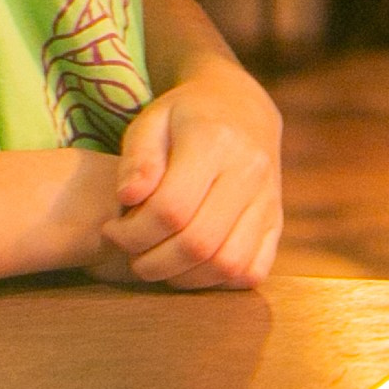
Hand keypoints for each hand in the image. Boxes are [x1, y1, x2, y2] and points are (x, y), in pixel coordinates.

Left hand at [102, 56, 283, 288]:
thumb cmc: (185, 116)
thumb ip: (138, 159)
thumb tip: (128, 197)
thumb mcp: (152, 120)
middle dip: (153, 262)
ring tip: (158, 262)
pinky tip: (192, 267)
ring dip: (184, 278)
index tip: (112, 229)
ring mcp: (269, 200)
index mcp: (215, 141)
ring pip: (228, 264)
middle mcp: (249, 172)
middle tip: (132, 254)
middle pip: (199, 242)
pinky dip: (219, 281)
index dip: (133, 232)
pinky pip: (253, 270)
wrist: (242, 107)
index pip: (171, 208)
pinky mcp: (276, 221)